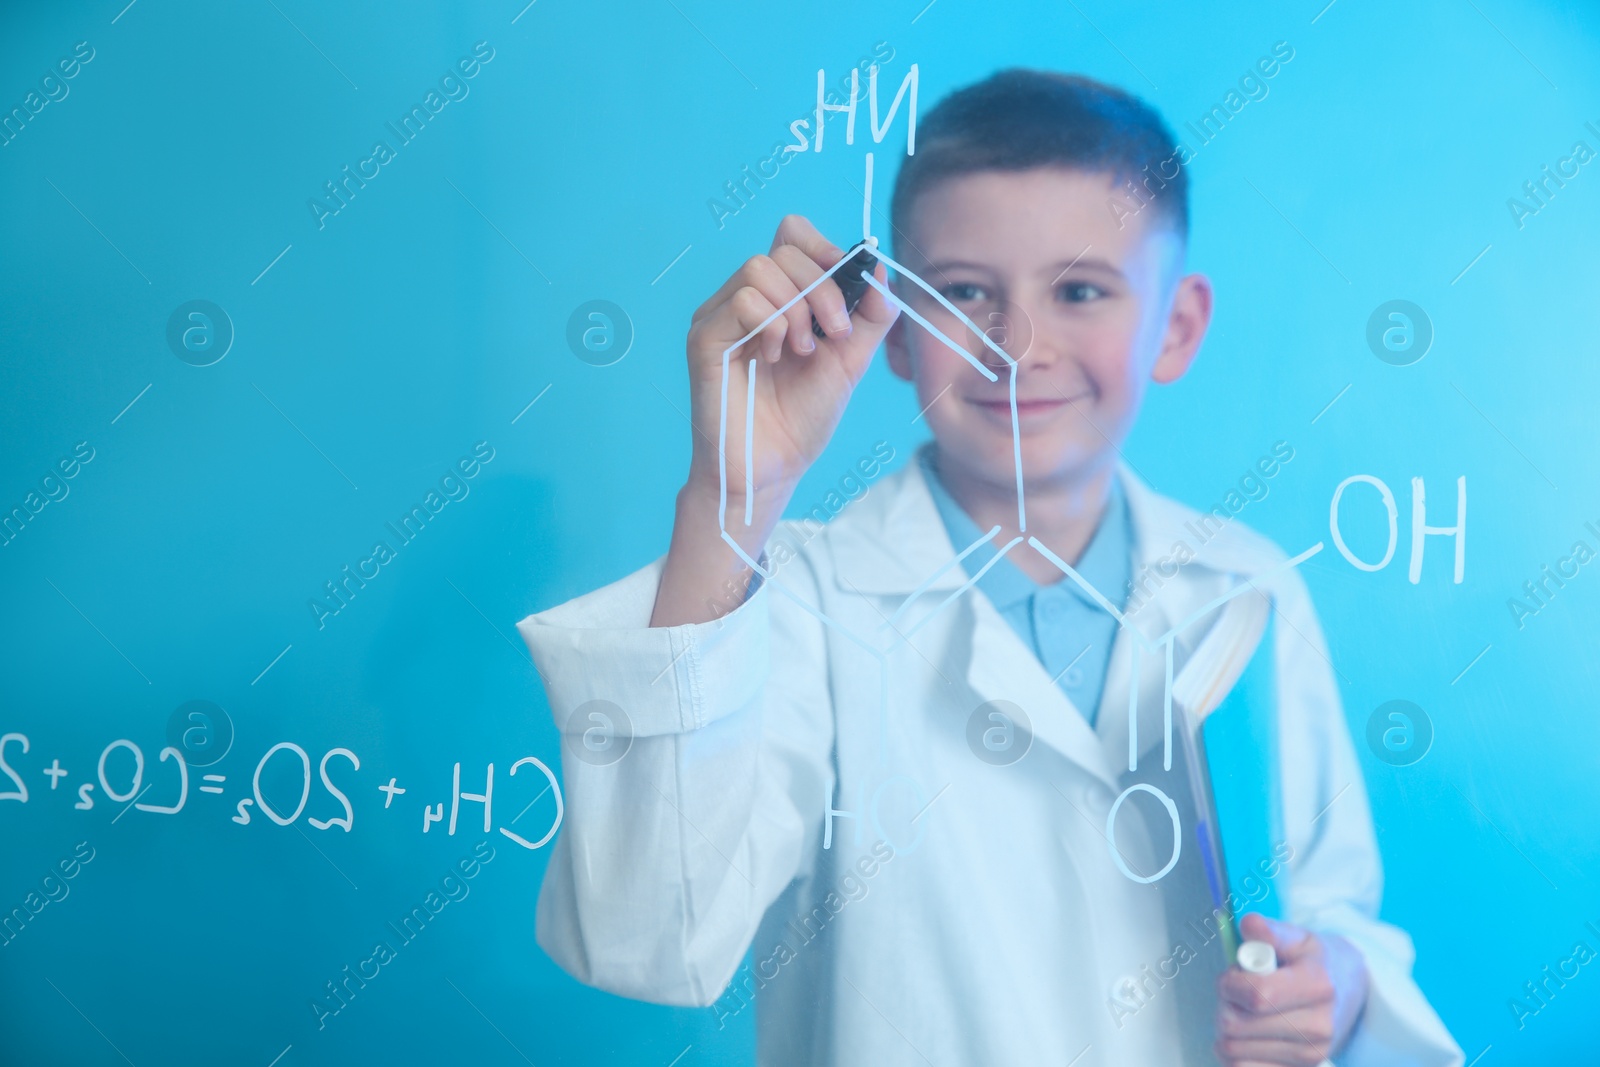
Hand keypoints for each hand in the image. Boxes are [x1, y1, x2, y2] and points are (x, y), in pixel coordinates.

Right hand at [652, 216, 897, 626]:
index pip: (793, 235)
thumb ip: (869, 316)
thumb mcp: (850, 361)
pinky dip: (772, 324)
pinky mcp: (705, 340)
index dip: (825, 249)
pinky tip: (775, 358)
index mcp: (778, 296)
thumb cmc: (802, 419)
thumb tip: (880, 269)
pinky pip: (742, 301)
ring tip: (802, 351)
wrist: (774, 470)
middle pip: (783, 248)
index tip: (850, 287)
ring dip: (797, 308)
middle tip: (834, 333)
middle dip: (823, 288)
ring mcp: (720, 317)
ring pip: (760, 268)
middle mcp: (744, 299)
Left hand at [1214, 914, 1369, 1066]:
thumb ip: (1269, 931)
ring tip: (1244, 1011)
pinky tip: (1245, 1035)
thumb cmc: (1314, 962)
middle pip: (1237, 1024)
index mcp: (1317, 985)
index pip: (1257, 995)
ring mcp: (1309, 1055)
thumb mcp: (1296, 938)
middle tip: (1237, 992)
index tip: (1233, 975)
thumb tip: (1250, 925)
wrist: (1347, 991)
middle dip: (1224, 1003)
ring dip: (1225, 1029)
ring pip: (1232, 1049)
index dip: (1230, 984)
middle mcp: (1317, 1026)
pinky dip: (1233, 1053)